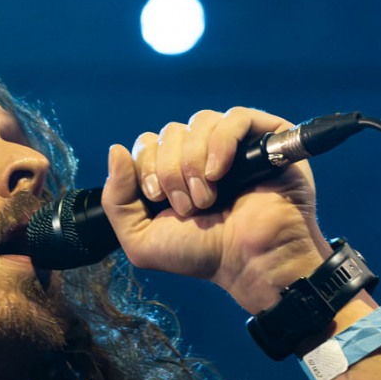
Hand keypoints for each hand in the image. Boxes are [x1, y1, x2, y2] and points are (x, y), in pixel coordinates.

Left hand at [103, 106, 329, 312]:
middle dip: (170, 170)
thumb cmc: (202, 254)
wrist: (249, 262)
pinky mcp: (264, 139)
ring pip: (199, 121)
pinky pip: (235, 117)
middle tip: (187, 206)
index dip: (146, 165)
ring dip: (194, 162)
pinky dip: (220, 143)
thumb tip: (115, 149)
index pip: (147, 142)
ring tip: (206, 197)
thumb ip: (116, 199)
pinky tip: (219, 173)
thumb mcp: (141, 238)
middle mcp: (202, 155)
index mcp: (174, 173)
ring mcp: (234, 145)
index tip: (158, 199)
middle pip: (170, 131)